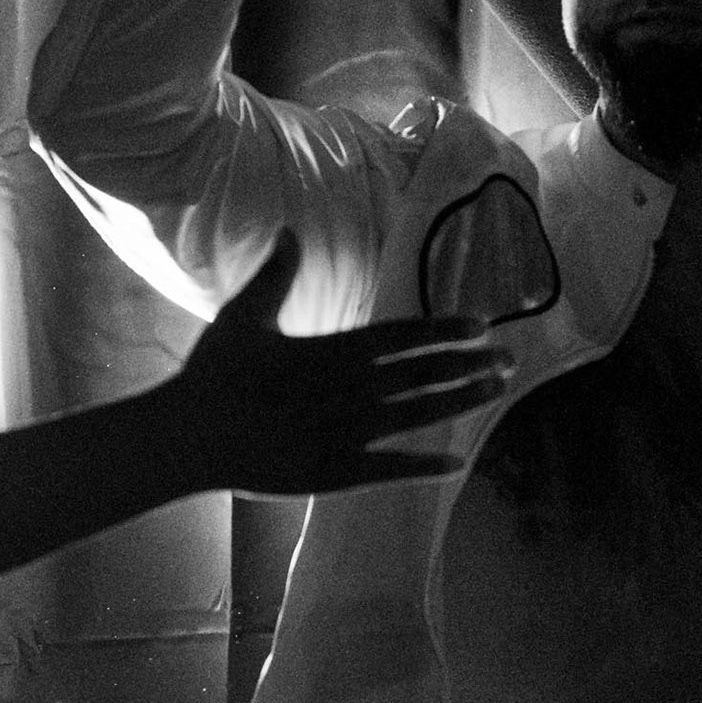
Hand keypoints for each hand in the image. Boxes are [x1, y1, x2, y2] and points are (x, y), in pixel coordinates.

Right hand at [159, 230, 508, 494]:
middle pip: (424, 373)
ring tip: (497, 391)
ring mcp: (347, 433)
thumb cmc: (214, 375)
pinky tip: (458, 463)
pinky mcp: (335, 472)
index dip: (445, 329)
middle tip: (511, 358)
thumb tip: (289, 230)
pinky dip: (425, 466)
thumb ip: (276, 274)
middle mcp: (351, 390)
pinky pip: (391, 469)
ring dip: (462, 402)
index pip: (404, 336)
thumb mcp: (245, 316)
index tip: (481, 324)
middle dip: (471, 364)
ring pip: (419, 415)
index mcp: (333, 351)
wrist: (189, 437)